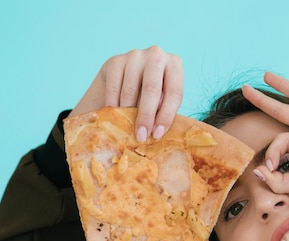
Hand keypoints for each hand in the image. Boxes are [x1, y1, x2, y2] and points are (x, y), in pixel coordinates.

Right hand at [69, 46, 183, 141]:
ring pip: (130, 91)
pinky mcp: (115, 61)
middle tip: (141, 136)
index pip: (174, 93)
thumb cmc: (153, 92)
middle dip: (146, 117)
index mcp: (175, 65)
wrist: (127, 75)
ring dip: (128, 114)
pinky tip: (115, 117)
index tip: (157, 135)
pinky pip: (114, 89)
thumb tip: (157, 133)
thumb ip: (164, 109)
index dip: (166, 116)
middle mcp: (156, 55)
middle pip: (152, 89)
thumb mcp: (164, 98)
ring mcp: (135, 55)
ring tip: (127, 129)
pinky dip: (113, 106)